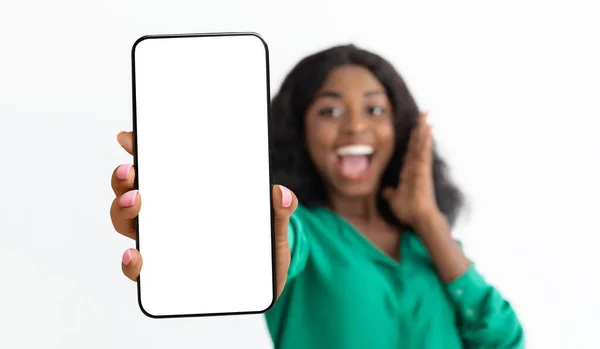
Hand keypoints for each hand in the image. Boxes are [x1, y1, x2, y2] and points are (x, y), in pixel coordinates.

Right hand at [109, 131, 297, 298]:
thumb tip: (281, 193)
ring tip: (134, 202)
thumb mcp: (273, 222)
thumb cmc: (260, 241)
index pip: (159, 166)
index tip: (130, 137)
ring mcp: (164, 241)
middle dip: (124, 178)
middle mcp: (168, 214)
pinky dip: (131, 262)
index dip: (140, 148)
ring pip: (127, 222)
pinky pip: (138, 268)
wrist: (264, 277)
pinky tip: (136, 256)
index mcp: (189, 193)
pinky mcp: (164, 273)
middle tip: (132, 171)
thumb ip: (281, 209)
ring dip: (121, 210)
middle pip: (131, 191)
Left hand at [382, 112, 441, 231]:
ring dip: (424, 129)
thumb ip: (391, 194)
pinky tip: (427, 128)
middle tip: (424, 113)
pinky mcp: (423, 170)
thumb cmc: (409, 211)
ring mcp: (421, 167)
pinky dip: (425, 140)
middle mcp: (416, 167)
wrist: (419, 219)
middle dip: (420, 128)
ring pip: (422, 144)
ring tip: (427, 115)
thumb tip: (385, 192)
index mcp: (410, 172)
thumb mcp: (394, 200)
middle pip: (418, 143)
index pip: (411, 151)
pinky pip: (423, 151)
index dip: (413, 139)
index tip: (415, 127)